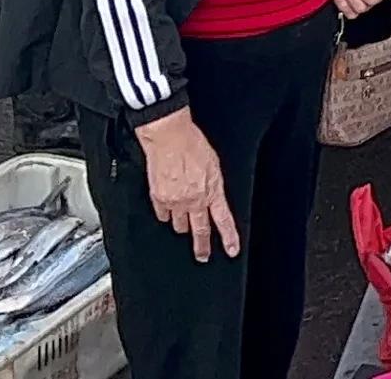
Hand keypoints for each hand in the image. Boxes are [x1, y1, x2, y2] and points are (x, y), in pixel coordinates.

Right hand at [133, 110, 242, 261]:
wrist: (169, 135)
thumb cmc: (192, 143)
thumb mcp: (213, 164)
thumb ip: (212, 185)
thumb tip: (211, 195)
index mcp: (212, 190)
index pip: (223, 220)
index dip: (229, 238)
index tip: (231, 250)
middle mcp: (194, 200)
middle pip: (200, 231)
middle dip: (201, 246)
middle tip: (202, 256)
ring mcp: (175, 202)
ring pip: (179, 225)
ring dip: (182, 225)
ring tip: (183, 224)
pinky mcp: (159, 198)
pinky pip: (162, 215)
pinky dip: (166, 213)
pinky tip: (167, 209)